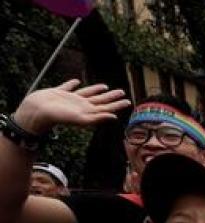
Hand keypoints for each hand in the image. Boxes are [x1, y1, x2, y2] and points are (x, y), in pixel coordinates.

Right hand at [13, 79, 129, 135]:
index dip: (117, 105)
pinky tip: (76, 81)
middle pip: (100, 100)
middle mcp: (80, 105)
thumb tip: (114, 117)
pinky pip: (68, 87)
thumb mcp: (80, 119)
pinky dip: (73, 84)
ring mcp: (70, 99)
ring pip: (87, 93)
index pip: (106, 108)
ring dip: (96, 90)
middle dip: (111, 97)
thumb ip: (97, 118)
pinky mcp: (59, 93)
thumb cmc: (58, 117)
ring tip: (105, 87)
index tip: (128, 101)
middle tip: (122, 92)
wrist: (36, 111)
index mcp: (87, 112)